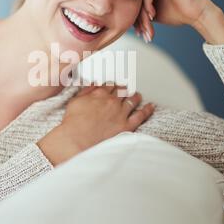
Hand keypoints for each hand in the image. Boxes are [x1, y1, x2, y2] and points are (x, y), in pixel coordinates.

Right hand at [37, 83, 154, 165]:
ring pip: (133, 100)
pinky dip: (147, 110)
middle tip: (126, 88)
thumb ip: (86, 91)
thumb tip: (93, 84)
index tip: (114, 84)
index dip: (113, 83)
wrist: (77, 139)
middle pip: (122, 90)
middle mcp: (112, 101)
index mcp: (100, 93)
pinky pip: (141, 115)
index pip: (110, 84)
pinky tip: (150, 107)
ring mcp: (121, 113)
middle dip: (124, 88)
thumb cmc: (73, 123)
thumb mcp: (75, 101)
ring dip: (135, 96)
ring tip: (137, 95)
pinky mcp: (126, 126)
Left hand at [134, 0, 213, 41]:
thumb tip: (120, 18)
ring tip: (149, 31)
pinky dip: (148, 7)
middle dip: (139, 21)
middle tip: (143, 35)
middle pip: (136, 0)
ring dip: (143, 18)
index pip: (134, 2)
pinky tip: (153, 16)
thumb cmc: (176, 14)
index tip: (138, 34)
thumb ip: (139, 12)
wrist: (196, 14)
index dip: (135, 19)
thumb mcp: (152, 14)